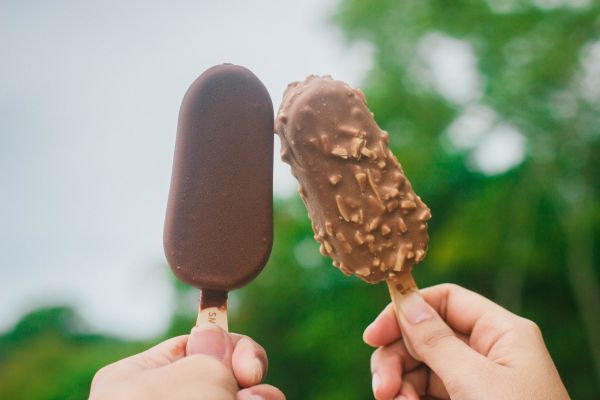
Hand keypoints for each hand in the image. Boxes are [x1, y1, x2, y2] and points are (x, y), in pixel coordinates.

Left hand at [90, 324, 284, 399]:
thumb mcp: (196, 376)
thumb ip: (214, 352)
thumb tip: (216, 338)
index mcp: (137, 378)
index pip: (196, 343)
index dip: (230, 346)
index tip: (251, 367)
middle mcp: (160, 398)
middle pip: (222, 371)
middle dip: (248, 376)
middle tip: (253, 386)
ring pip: (235, 395)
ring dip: (257, 397)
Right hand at [363, 284, 568, 399]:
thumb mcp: (473, 380)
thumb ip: (436, 340)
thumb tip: (407, 301)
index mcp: (502, 333)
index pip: (446, 300)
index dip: (407, 310)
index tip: (373, 335)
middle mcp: (488, 353)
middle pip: (426, 336)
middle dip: (398, 358)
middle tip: (381, 387)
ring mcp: (477, 382)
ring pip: (422, 368)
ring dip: (400, 384)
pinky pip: (427, 393)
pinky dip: (410, 399)